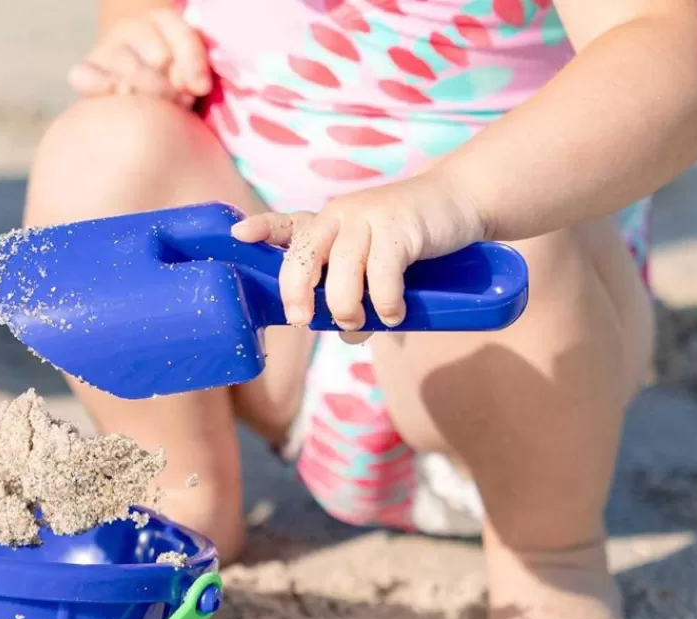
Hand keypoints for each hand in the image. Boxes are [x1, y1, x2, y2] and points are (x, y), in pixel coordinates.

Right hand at [68, 8, 211, 105]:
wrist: (136, 88)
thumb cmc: (171, 82)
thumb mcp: (190, 69)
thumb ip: (196, 69)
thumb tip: (197, 86)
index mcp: (161, 21)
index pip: (180, 34)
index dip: (192, 62)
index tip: (199, 89)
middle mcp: (130, 28)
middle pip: (155, 54)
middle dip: (170, 84)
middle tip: (175, 103)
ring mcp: (107, 49)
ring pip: (127, 65)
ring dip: (145, 92)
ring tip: (152, 109)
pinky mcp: (86, 71)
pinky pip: (84, 75)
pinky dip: (98, 84)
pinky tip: (115, 93)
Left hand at [231, 172, 485, 341]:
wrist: (458, 204)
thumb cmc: (409, 241)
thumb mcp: (372, 258)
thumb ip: (353, 290)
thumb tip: (348, 335)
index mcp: (326, 224)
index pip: (285, 223)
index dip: (261, 229)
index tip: (238, 236)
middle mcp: (340, 216)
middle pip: (303, 257)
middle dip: (297, 293)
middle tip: (303, 320)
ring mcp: (369, 218)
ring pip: (342, 273)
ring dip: (347, 308)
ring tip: (359, 323)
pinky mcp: (400, 227)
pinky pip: (383, 274)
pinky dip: (386, 303)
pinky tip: (394, 314)